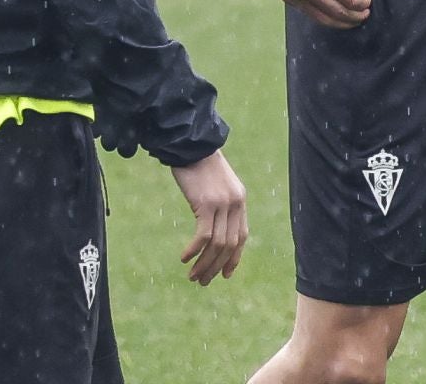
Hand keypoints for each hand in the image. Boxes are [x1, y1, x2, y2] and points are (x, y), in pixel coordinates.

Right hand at [170, 151, 247, 284]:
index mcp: (240, 200)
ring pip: (217, 244)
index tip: (224, 275)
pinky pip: (203, 235)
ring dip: (204, 264)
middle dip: (216, 267)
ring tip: (192, 276)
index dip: (234, 258)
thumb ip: (220, 205)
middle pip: (229, 245)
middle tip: (202, 281)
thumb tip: (213, 230)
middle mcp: (235, 203)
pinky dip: (194, 250)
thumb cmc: (200, 164)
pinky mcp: (206, 203)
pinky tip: (184, 257)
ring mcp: (222, 204)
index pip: (242, 237)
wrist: (191, 145)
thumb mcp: (216, 185)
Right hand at [259, 0, 371, 27]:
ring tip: (350, 20)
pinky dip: (323, 16)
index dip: (362, 3)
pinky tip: (330, 15)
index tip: (367, 0)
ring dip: (340, 22)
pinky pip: (309, 14)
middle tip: (363, 14)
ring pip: (323, 19)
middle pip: (339, 13)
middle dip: (355, 16)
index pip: (350, 0)